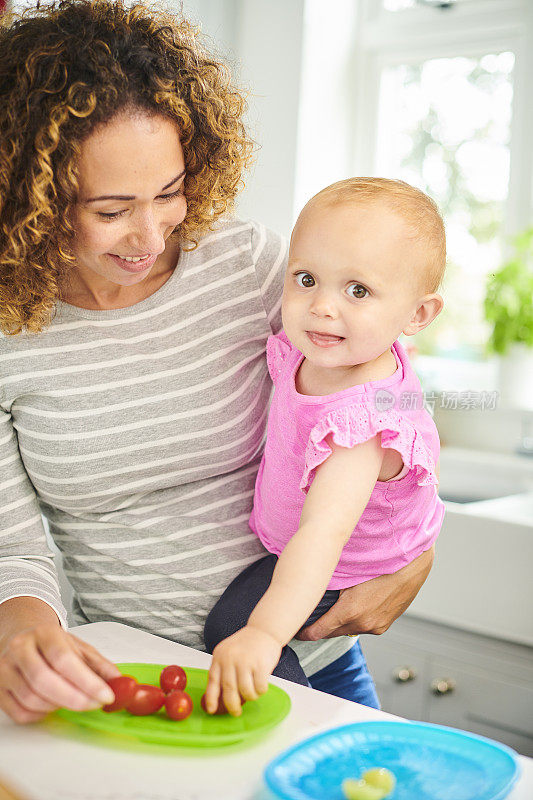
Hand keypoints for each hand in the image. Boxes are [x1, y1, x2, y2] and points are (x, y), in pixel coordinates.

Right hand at [0, 623, 119, 723]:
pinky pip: (20, 713)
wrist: (22, 637)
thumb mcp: (78, 647)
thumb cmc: (50, 644)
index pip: (64, 659)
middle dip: (74, 699)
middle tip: (94, 704)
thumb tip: (118, 682)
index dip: (86, 681)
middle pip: (44, 681)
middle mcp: (20, 649)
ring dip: (58, 706)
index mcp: (44, 633)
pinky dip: (41, 715)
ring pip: (32, 699)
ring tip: (73, 699)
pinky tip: (52, 705)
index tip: (105, 695)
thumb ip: (98, 665)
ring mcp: (4, 669)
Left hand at [204, 625, 281, 715]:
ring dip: (250, 697)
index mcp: (220, 656)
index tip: (212, 710)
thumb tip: (220, 696)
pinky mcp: (260, 664)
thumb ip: (224, 670)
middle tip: (236, 712)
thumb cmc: (247, 644)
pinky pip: (259, 687)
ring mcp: (245, 660)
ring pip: (245, 691)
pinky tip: (261, 685)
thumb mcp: (229, 652)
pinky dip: (261, 691)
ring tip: (253, 693)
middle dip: (232, 706)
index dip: (211, 698)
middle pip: (229, 689)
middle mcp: (230, 658)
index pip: (212, 680)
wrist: (264, 629)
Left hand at [297, 546, 433, 639]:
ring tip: (332, 611)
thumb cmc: (379, 564)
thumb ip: (329, 587)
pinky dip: (355, 620)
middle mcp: (362, 623)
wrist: (410, 567)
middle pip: (332, 633)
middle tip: (309, 620)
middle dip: (320, 627)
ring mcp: (375, 626)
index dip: (305, 633)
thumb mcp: (348, 574)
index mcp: (350, 611)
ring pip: (347, 630)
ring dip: (339, 623)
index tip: (297, 632)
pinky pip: (362, 626)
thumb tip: (312, 590)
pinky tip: (354, 607)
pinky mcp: (384, 625)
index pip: (319, 631)